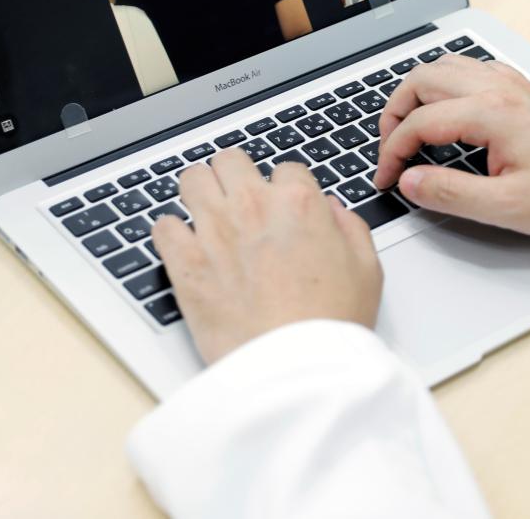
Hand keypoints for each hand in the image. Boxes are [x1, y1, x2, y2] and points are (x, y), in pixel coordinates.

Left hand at [152, 149, 382, 364]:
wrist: (293, 369)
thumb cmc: (331, 325)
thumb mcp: (367, 269)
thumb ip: (350, 227)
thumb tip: (331, 210)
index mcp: (299, 204)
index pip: (286, 168)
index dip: (287, 188)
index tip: (284, 207)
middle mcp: (253, 208)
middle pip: (230, 160)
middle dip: (237, 176)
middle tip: (241, 199)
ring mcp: (214, 232)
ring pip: (192, 179)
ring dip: (201, 191)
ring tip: (209, 213)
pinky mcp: (184, 264)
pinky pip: (163, 226)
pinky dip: (172, 233)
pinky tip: (186, 247)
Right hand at [374, 54, 529, 236]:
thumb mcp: (509, 207)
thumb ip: (451, 194)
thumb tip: (411, 182)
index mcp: (490, 113)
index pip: (419, 123)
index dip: (392, 152)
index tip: (387, 179)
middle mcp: (497, 88)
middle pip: (422, 79)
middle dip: (395, 112)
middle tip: (389, 148)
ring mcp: (512, 83)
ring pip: (445, 67)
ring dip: (418, 93)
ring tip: (409, 128)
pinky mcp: (524, 89)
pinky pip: (471, 70)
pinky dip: (446, 85)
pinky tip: (448, 112)